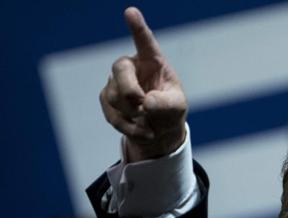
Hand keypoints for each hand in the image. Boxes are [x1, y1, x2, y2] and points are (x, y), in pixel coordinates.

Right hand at [100, 7, 186, 161]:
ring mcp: (117, 82)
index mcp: (153, 61)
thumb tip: (145, 103)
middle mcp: (132, 67)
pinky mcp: (107, 98)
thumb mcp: (176, 107)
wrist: (158, 129)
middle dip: (129, 90)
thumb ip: (166, 103)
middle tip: (142, 106)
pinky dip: (128, 127)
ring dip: (133, 114)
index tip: (131, 12)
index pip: (144, 41)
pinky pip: (111, 113)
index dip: (137, 27)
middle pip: (120, 68)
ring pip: (114, 95)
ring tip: (150, 122)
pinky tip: (143, 131)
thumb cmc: (170, 110)